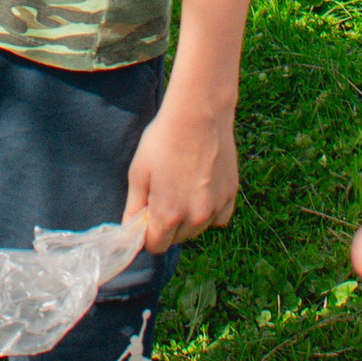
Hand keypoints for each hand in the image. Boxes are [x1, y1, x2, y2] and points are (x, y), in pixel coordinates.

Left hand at [124, 87, 240, 249]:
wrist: (198, 114)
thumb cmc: (163, 140)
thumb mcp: (138, 172)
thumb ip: (134, 207)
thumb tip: (130, 230)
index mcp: (168, 215)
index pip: (155, 246)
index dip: (146, 233)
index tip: (145, 214)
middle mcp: (195, 218)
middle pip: (177, 238)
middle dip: (167, 224)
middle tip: (163, 194)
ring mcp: (216, 208)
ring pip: (197, 228)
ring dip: (188, 218)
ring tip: (182, 185)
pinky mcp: (231, 195)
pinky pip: (218, 217)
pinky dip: (210, 211)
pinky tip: (202, 188)